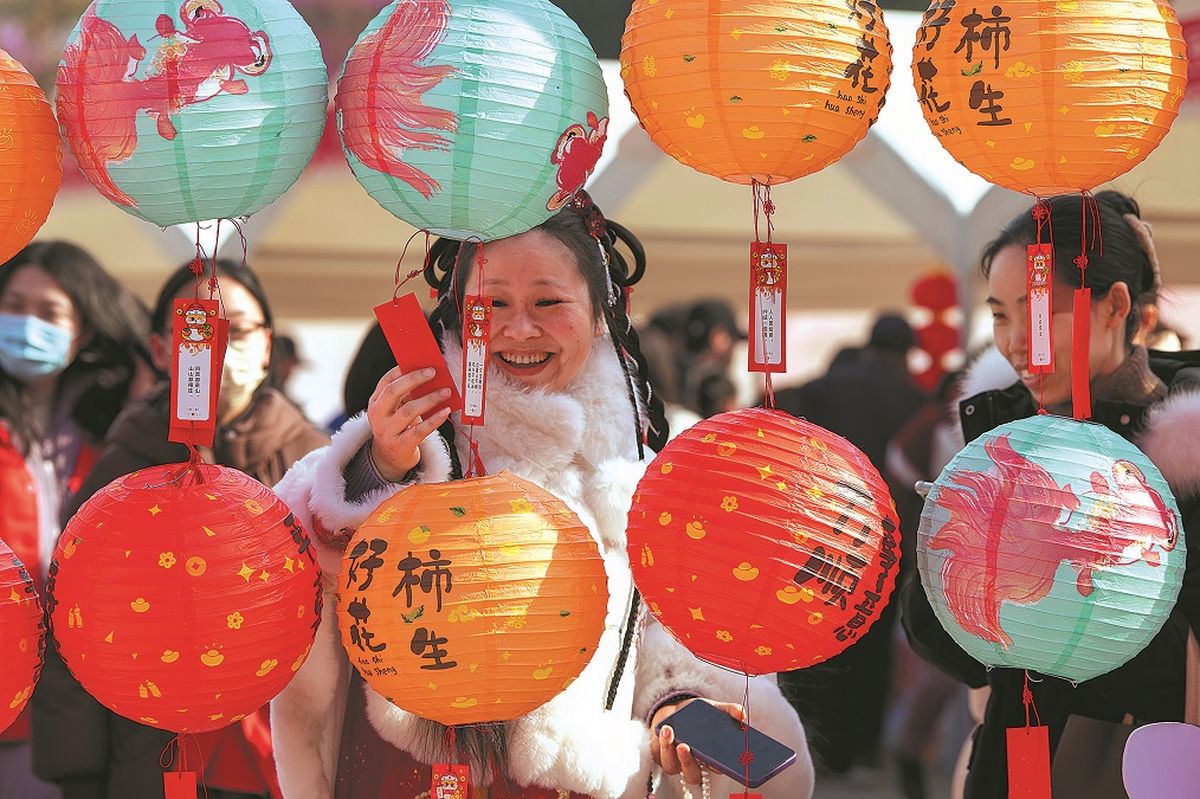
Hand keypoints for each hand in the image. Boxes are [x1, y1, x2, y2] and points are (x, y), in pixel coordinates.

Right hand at [366, 366, 452, 480]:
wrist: (389, 459)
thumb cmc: (398, 428)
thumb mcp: (395, 411)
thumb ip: (406, 395)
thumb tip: (429, 378)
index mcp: (375, 403)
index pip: (385, 382)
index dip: (401, 370)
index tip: (420, 362)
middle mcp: (378, 416)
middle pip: (393, 392)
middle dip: (414, 379)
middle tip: (433, 372)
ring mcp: (387, 432)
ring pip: (409, 411)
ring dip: (429, 399)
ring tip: (445, 392)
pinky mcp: (400, 446)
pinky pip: (420, 431)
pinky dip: (435, 420)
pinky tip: (446, 412)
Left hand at [650, 698, 745, 784]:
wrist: (676, 708)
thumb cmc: (698, 715)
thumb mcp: (715, 709)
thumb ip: (730, 710)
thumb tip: (742, 714)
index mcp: (710, 759)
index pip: (716, 770)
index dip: (717, 769)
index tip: (716, 762)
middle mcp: (693, 764)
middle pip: (692, 775)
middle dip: (687, 763)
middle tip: (685, 746)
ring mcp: (675, 761)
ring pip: (671, 767)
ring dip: (669, 751)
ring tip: (669, 731)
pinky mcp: (660, 755)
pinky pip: (657, 755)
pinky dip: (660, 743)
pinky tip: (664, 729)